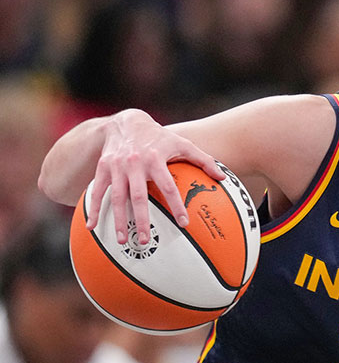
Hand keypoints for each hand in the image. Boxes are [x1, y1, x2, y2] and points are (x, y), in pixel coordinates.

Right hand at [88, 110, 224, 244]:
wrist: (126, 122)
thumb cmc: (159, 137)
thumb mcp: (183, 143)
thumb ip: (204, 160)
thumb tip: (222, 177)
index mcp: (156, 159)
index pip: (168, 186)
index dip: (176, 204)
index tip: (183, 223)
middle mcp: (135, 164)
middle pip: (138, 196)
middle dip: (141, 219)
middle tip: (145, 240)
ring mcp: (117, 167)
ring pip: (116, 197)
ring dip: (118, 220)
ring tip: (122, 240)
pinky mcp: (102, 168)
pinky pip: (97, 191)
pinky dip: (93, 209)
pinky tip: (92, 227)